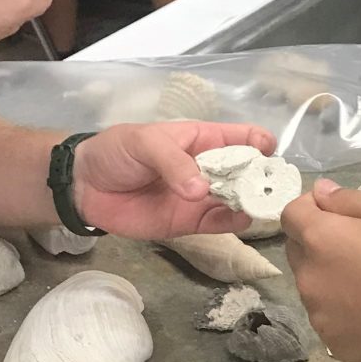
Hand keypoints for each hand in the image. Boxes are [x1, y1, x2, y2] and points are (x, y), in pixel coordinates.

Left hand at [73, 121, 277, 239]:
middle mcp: (207, 168)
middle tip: (275, 186)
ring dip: (252, 202)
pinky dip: (234, 223)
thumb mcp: (145, 143)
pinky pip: (218, 223)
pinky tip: (243, 219)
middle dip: (262, 176)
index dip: (259, 142)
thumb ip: (174, 163)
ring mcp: (200, 197)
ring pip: (237, 200)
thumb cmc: (116, 152)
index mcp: (201, 140)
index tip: (271, 152)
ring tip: (264, 205)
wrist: (85, 187)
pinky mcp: (189, 223)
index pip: (240, 137)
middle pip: (245, 172)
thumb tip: (202, 190)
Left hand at [283, 181, 360, 361]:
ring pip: (313, 287)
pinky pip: (330, 318)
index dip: (310, 206)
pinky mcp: (335, 345)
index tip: (338, 211)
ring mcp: (319, 317)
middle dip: (318, 242)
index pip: (290, 214)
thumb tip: (319, 192)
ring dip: (331, 278)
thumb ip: (348, 199)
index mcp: (320, 240)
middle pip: (297, 251)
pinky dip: (345, 311)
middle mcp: (308, 279)